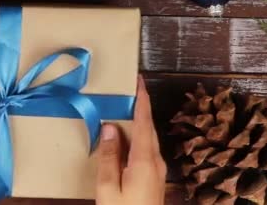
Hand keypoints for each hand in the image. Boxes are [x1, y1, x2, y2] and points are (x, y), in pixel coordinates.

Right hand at [95, 75, 165, 204]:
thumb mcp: (108, 188)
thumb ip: (109, 156)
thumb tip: (109, 127)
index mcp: (144, 160)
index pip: (143, 122)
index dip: (141, 100)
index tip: (138, 80)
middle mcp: (156, 162)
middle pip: (149, 128)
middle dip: (141, 107)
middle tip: (129, 90)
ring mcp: (158, 171)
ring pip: (149, 138)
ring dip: (140, 121)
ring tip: (126, 109)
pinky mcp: (155, 179)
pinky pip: (147, 149)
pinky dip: (138, 136)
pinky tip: (127, 138)